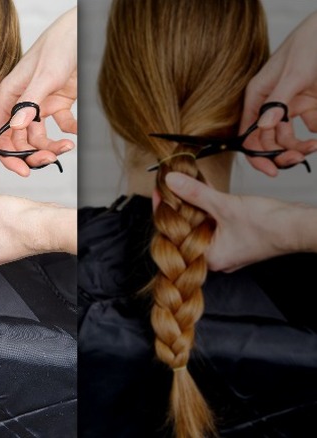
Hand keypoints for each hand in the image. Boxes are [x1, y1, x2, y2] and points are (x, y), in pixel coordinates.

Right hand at [0, 7, 76, 176]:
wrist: (83, 30)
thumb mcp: (45, 75)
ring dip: (52, 145)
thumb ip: (30, 103)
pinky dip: (69, 131)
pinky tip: (76, 131)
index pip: (1, 134)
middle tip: (51, 158)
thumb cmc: (59, 44)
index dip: (10, 155)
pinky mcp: (59, 102)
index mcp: (9, 96)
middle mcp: (22, 103)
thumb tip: (16, 128)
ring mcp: (41, 104)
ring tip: (68, 145)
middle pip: (21, 139)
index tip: (24, 170)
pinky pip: (61, 124)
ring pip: (39, 136)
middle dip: (34, 152)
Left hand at [162, 172, 316, 271]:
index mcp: (208, 258)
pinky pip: (213, 227)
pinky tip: (201, 198)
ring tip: (180, 189)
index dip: (164, 211)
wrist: (300, 227)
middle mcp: (215, 259)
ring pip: (199, 228)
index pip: (174, 235)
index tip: (158, 191)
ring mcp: (226, 251)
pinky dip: (206, 213)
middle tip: (168, 188)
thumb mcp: (224, 205)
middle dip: (177, 209)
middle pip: (185, 232)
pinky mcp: (235, 242)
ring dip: (191, 210)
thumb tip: (171, 181)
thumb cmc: (269, 226)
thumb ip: (195, 193)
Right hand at [241, 12, 316, 175]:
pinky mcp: (309, 105)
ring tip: (315, 146)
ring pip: (288, 138)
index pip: (249, 135)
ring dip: (300, 147)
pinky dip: (316, 135)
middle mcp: (270, 105)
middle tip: (298, 159)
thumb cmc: (308, 46)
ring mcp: (290, 105)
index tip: (272, 170)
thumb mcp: (293, 74)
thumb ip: (278, 102)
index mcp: (257, 97)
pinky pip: (310, 128)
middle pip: (268, 141)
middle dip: (281, 153)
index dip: (258, 155)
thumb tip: (263, 128)